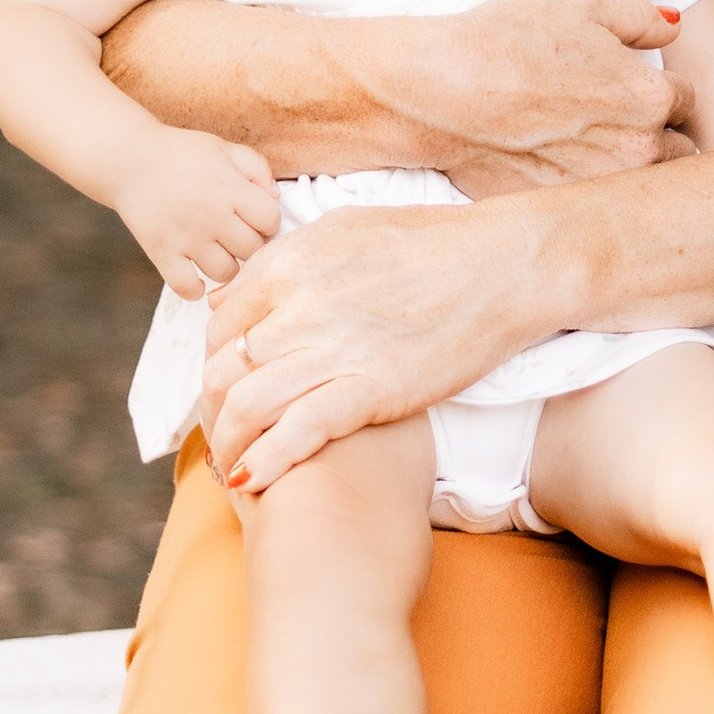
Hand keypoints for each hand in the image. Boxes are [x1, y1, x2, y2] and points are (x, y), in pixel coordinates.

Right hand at [111, 132, 280, 297]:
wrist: (128, 159)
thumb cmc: (180, 153)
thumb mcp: (223, 148)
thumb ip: (256, 168)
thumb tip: (275, 198)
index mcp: (230, 189)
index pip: (270, 221)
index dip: (267, 221)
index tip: (254, 218)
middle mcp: (212, 216)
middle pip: (251, 250)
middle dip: (249, 245)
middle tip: (236, 237)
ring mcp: (187, 238)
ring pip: (225, 273)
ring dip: (226, 266)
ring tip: (217, 253)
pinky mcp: (162, 252)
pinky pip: (186, 287)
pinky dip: (194, 289)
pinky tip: (195, 276)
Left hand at [201, 203, 531, 493]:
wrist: (501, 266)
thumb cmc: (431, 243)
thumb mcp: (341, 231)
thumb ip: (277, 264)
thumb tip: (225, 299)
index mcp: (288, 266)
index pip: (219, 326)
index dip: (212, 364)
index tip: (222, 388)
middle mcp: (299, 307)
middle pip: (224, 370)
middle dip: (212, 410)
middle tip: (219, 434)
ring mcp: (333, 349)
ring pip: (249, 406)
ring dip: (228, 443)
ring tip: (226, 467)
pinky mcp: (370, 389)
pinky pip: (299, 432)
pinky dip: (268, 462)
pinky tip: (252, 483)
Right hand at [362, 0, 697, 196]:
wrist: (437, 93)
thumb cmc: (505, 41)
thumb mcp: (579, 3)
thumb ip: (640, 14)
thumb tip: (672, 25)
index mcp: (651, 99)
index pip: (685, 100)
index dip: (657, 88)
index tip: (626, 86)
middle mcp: (637, 153)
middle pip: (677, 152)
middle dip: (656, 136)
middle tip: (611, 121)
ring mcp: (601, 191)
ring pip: (642, 189)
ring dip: (628, 171)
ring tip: (587, 149)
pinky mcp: (565, 214)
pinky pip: (596, 210)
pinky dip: (587, 194)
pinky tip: (556, 168)